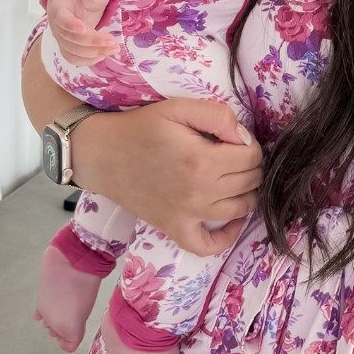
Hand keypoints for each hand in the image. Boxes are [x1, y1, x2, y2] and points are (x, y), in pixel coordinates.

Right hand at [47, 0, 118, 65]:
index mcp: (59, 5)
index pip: (61, 17)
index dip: (70, 25)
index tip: (84, 29)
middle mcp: (57, 24)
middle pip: (70, 38)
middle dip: (92, 42)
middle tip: (112, 42)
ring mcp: (62, 36)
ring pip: (73, 51)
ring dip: (94, 53)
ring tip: (114, 49)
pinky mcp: (69, 45)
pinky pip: (74, 58)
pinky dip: (88, 61)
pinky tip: (103, 55)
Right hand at [70, 97, 262, 255]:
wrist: (102, 154)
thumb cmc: (140, 128)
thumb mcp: (178, 107)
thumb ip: (218, 116)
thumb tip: (244, 137)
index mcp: (202, 160)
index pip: (252, 157)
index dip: (249, 145)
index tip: (233, 140)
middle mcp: (199, 192)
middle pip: (250, 182)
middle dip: (250, 166)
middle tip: (233, 156)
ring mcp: (188, 215)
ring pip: (240, 209)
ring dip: (246, 193)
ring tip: (233, 178)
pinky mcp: (175, 229)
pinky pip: (209, 246)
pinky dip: (227, 236)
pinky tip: (231, 218)